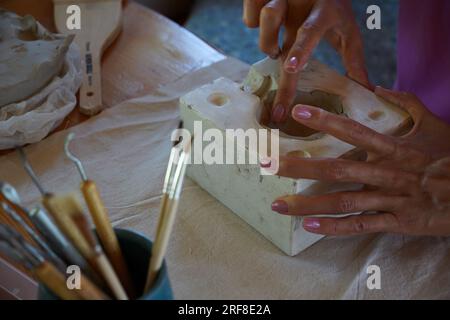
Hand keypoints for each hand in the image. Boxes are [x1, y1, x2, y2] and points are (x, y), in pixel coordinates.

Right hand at [243, 0, 368, 122]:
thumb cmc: (334, 10)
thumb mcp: (348, 31)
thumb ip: (355, 60)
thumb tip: (368, 90)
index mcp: (324, 11)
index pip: (310, 30)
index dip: (299, 49)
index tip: (290, 68)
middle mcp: (300, 2)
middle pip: (280, 26)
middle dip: (271, 55)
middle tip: (276, 108)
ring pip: (263, 19)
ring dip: (266, 40)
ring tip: (274, 50)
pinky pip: (249, 17)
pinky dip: (252, 25)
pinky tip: (263, 29)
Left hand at [267, 87, 449, 235]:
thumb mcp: (433, 125)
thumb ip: (407, 104)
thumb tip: (381, 87)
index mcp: (394, 148)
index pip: (354, 131)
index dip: (325, 120)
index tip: (297, 111)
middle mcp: (386, 173)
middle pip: (336, 170)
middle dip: (299, 167)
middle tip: (268, 165)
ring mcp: (390, 199)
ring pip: (341, 202)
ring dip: (307, 204)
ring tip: (277, 204)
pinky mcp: (396, 222)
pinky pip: (360, 226)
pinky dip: (334, 227)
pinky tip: (308, 226)